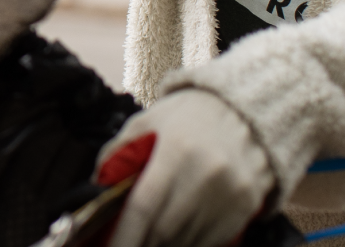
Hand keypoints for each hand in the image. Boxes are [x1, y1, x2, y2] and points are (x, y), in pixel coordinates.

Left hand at [96, 89, 274, 246]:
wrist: (242, 110)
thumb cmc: (186, 117)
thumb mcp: (145, 123)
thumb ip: (117, 154)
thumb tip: (97, 190)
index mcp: (177, 150)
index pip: (144, 206)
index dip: (125, 235)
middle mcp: (208, 174)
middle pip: (165, 230)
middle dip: (141, 242)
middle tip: (128, 242)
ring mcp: (232, 193)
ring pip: (187, 240)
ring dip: (165, 243)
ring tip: (150, 235)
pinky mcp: (246, 206)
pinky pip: (212, 240)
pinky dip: (189, 241)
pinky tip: (178, 231)